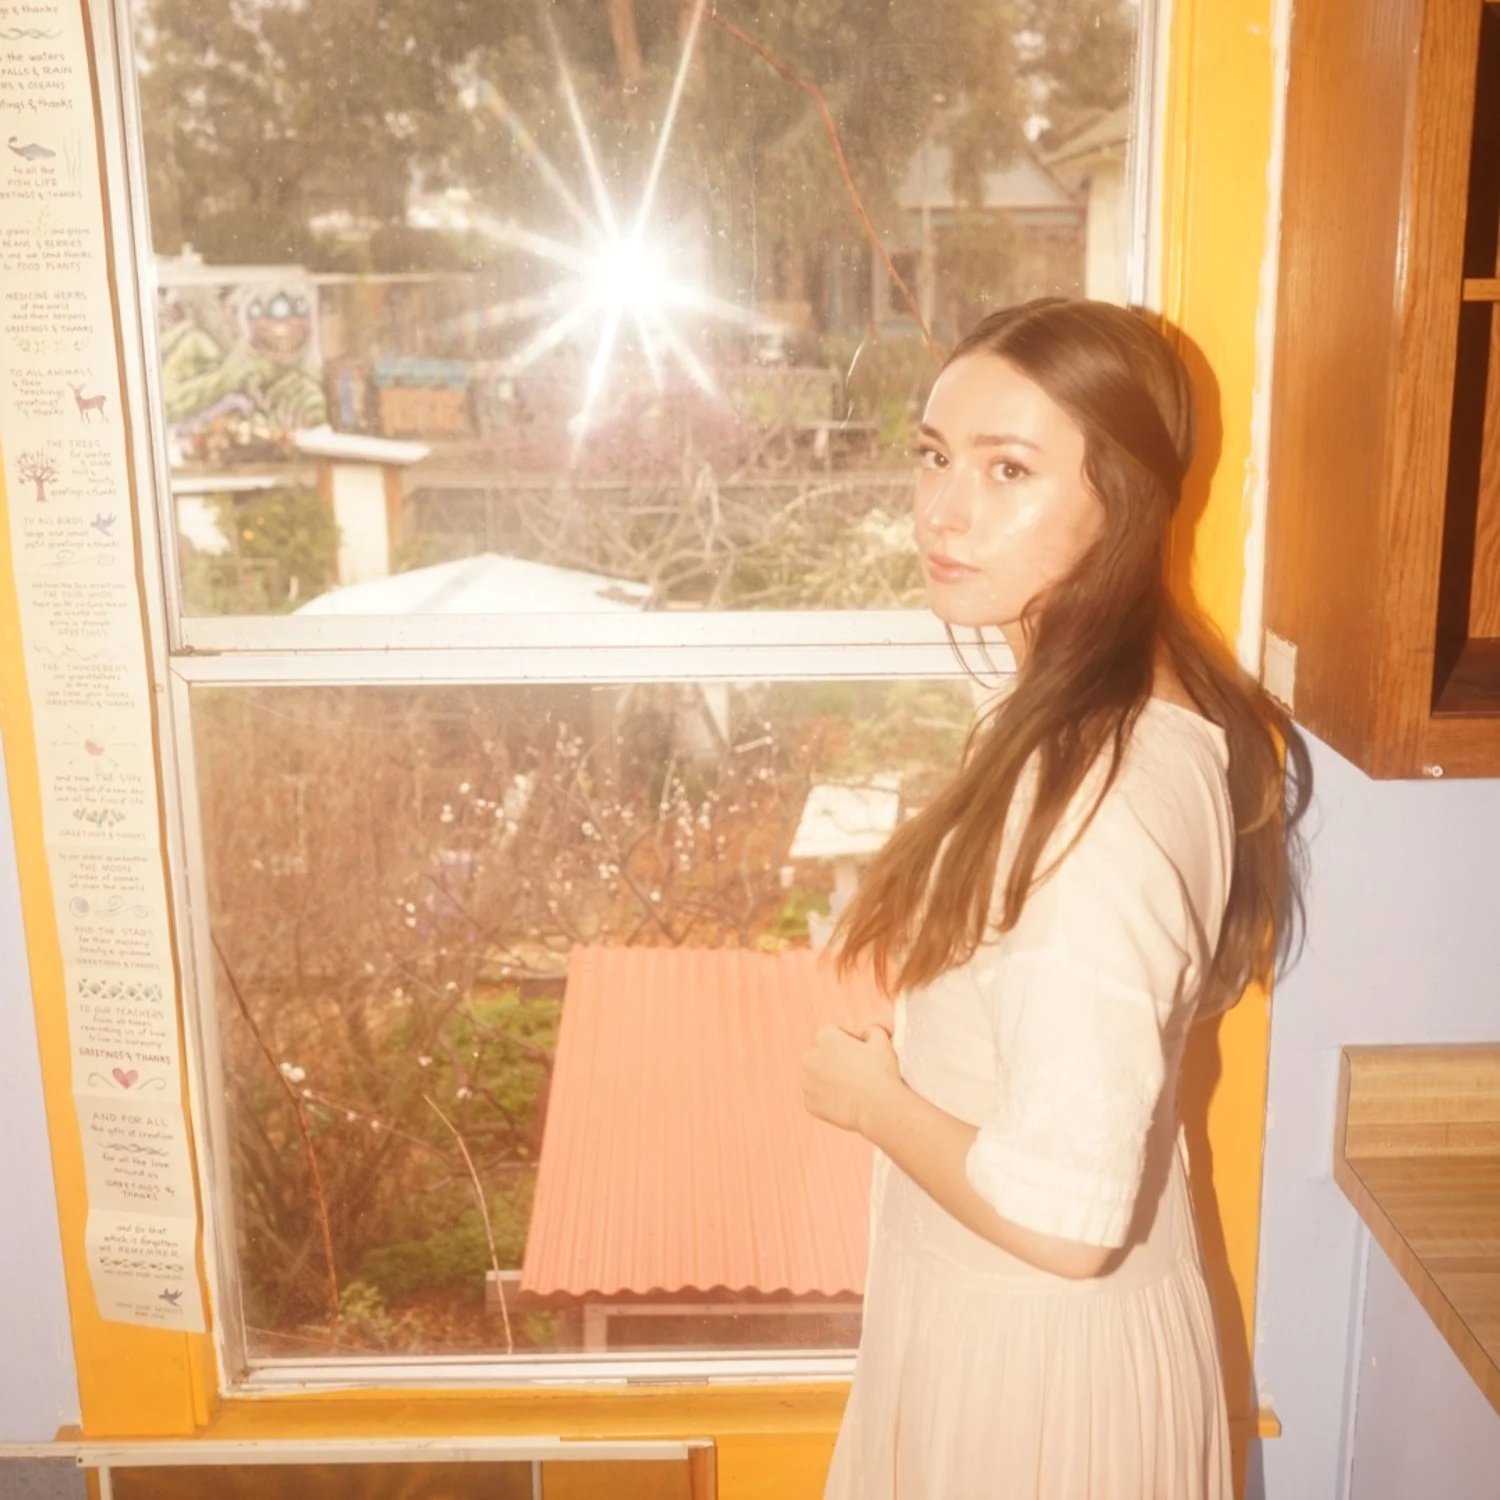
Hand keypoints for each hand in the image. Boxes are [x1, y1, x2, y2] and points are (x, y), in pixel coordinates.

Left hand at [802, 1021, 901, 1135]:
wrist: (878, 1107)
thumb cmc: (880, 1071)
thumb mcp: (881, 1040)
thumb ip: (871, 1029)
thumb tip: (865, 1031)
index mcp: (825, 1037)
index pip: (833, 1034)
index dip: (848, 1042)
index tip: (860, 1054)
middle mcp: (810, 1057)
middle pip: (821, 1055)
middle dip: (834, 1060)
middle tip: (855, 1072)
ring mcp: (807, 1082)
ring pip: (817, 1077)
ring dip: (828, 1080)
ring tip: (851, 1089)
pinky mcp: (809, 1103)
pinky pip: (817, 1098)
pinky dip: (827, 1100)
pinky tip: (845, 1103)